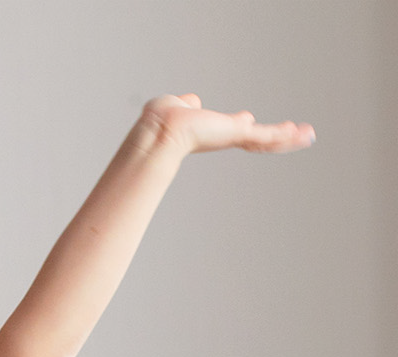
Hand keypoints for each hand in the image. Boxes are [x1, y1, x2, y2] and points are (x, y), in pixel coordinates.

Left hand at [141, 93, 314, 157]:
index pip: (236, 129)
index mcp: (213, 131)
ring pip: (266, 140)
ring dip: (287, 138)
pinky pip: (268, 137)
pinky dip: (286, 136)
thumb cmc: (165, 120)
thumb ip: (190, 105)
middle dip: (275, 137)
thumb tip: (192, 101)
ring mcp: (233, 137)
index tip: (251, 121)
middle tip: (293, 135)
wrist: (164, 128)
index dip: (245, 127)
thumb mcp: (182, 107)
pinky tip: (302, 135)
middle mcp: (225, 137)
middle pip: (256, 139)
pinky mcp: (239, 134)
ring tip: (307, 136)